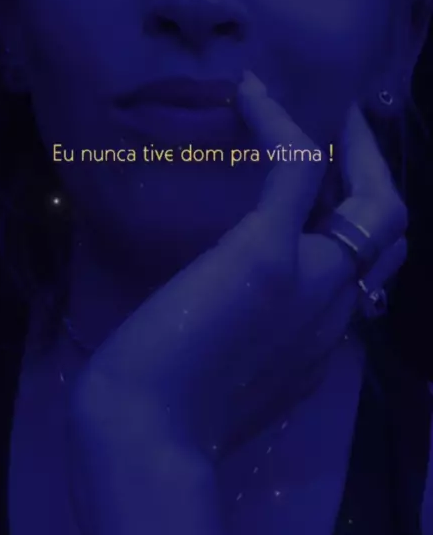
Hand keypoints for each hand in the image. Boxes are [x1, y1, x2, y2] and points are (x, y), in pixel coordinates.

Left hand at [74, 72, 405, 458]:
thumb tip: (234, 329)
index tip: (330, 204)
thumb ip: (251, 360)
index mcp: (324, 349)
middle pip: (388, 239)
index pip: (363, 281)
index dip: (354, 237)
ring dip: (357, 150)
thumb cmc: (169, 426)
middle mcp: (336, 314)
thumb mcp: (229, 395)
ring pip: (373, 203)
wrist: (148, 441)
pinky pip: (296, 169)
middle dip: (378, 183)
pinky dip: (281, 125)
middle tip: (350, 137)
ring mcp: (312, 282)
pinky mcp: (268, 255)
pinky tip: (251, 94)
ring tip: (331, 111)